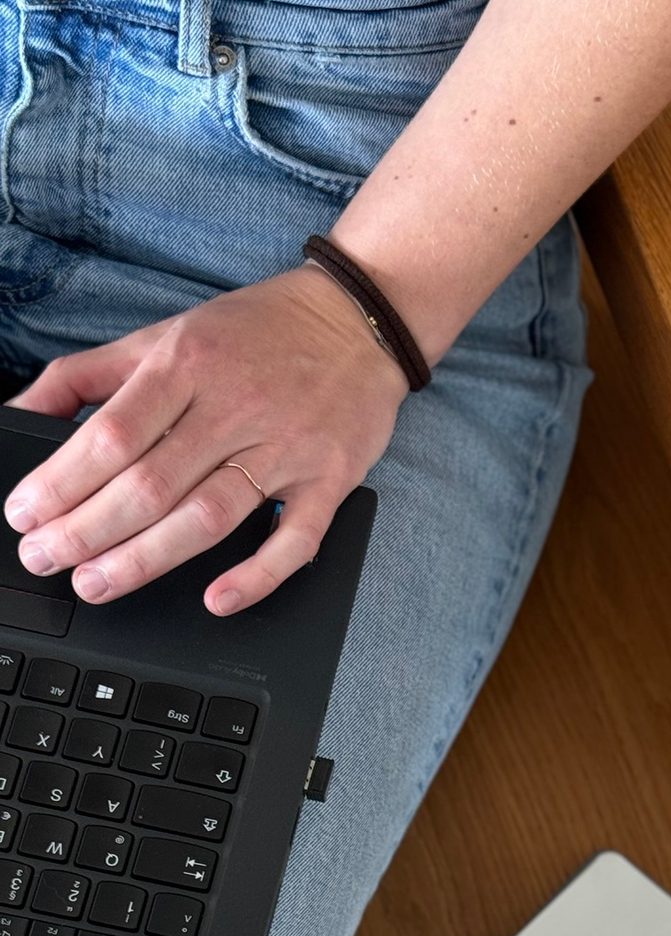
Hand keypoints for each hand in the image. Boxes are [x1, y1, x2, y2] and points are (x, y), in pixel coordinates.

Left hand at [2, 266, 409, 614]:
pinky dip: (257, 575)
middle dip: (88, 529)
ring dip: (147, 559)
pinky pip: (294, 539)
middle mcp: (234, 406)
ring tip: (97, 583)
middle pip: (151, 483)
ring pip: (209, 515)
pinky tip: (217, 600)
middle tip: (46, 559)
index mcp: (186, 365)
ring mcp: (285, 447)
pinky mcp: (329, 479)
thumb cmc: (256, 332)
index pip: (111, 434)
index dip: (62, 481)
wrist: (358, 321)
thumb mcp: (164, 334)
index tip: (25, 514)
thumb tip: (19, 413)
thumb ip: (89, 374)